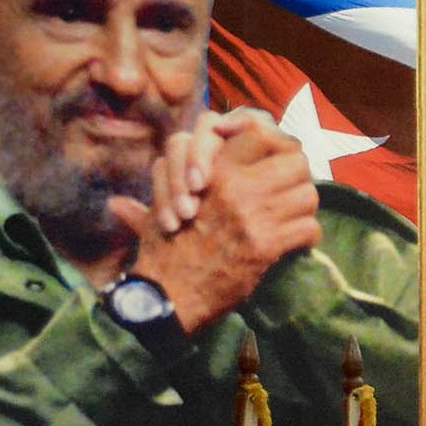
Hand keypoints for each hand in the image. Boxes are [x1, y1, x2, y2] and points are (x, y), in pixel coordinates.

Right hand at [108, 113, 320, 331]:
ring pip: (307, 193)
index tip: (274, 155)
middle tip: (290, 191)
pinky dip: (306, 237)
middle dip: (296, 175)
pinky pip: (308, 228)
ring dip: (303, 207)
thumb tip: (118, 205)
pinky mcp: (268, 246)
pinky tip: (295, 243)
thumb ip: (151, 202)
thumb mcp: (156, 216)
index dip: (275, 139)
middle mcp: (236, 187)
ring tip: (293, 217)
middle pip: (294, 160)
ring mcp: (254, 215)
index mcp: (213, 171)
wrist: (170, 295)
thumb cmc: (163, 254)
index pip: (259, 131)